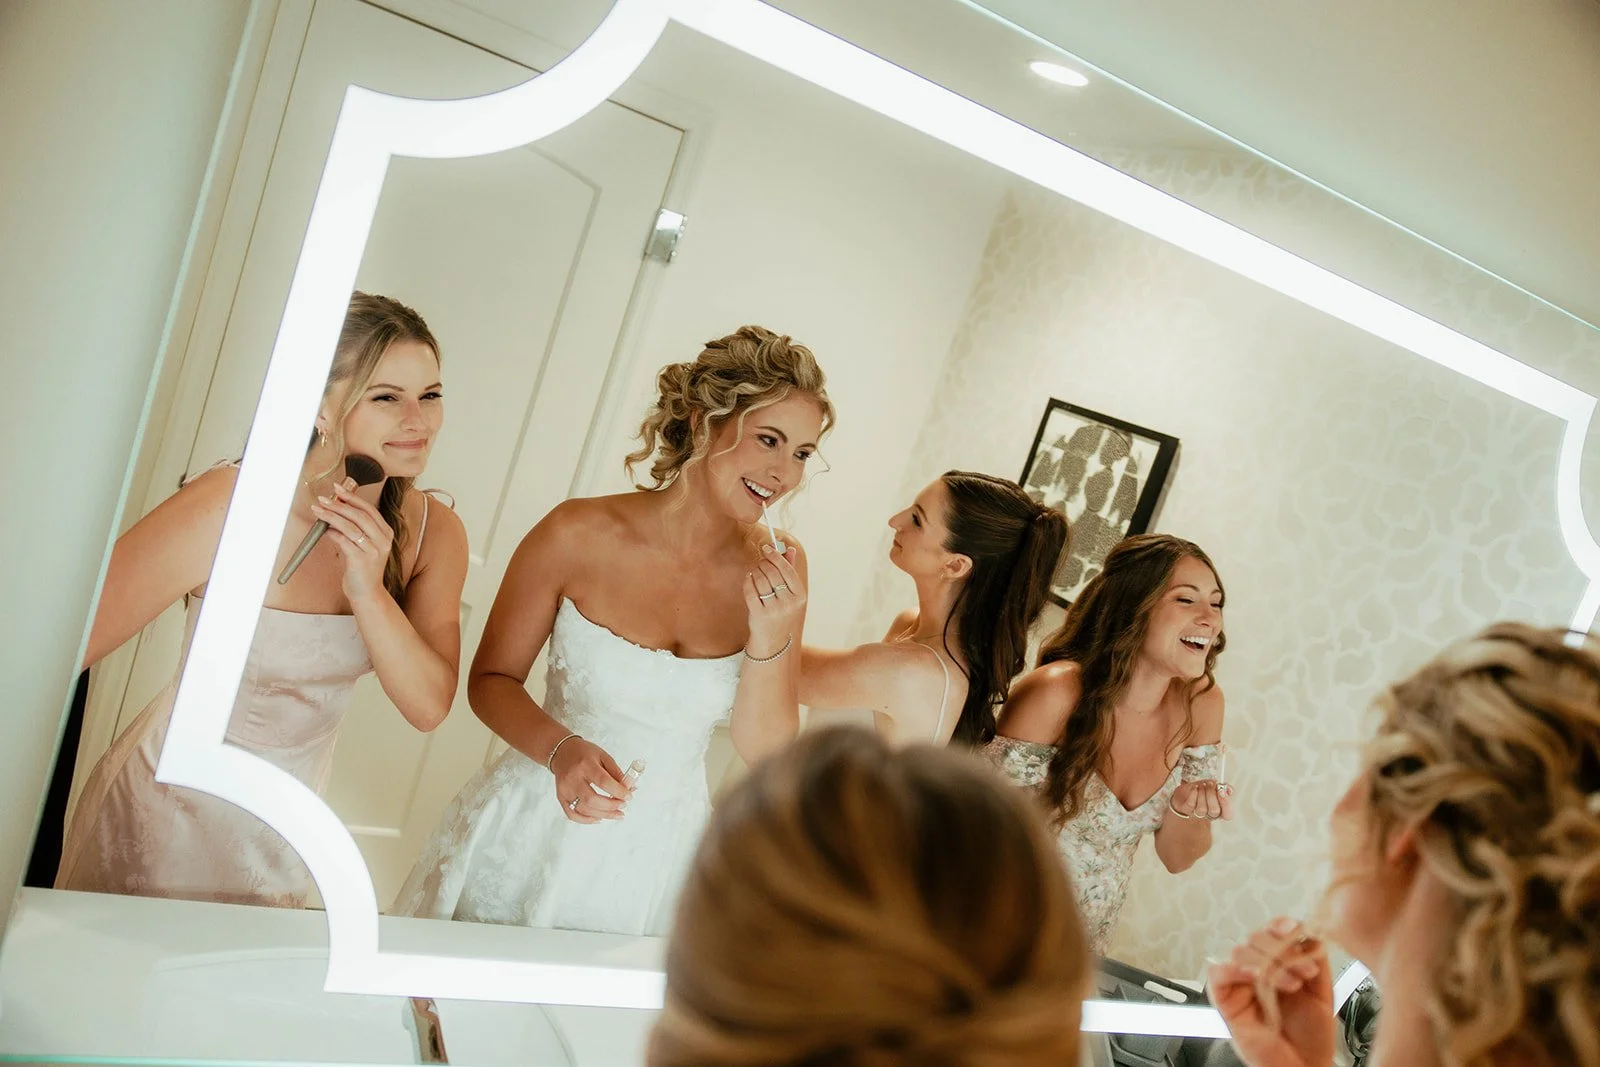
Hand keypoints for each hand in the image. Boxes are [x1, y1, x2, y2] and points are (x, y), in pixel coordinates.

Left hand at [309, 481, 394, 602]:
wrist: (367, 593)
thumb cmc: (363, 567)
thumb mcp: (365, 545)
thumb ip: (356, 528)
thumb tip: (336, 509)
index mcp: (386, 533)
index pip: (369, 509)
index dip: (353, 497)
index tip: (338, 488)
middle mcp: (383, 541)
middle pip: (360, 516)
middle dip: (339, 505)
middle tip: (323, 499)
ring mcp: (373, 551)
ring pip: (351, 527)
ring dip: (332, 516)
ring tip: (318, 510)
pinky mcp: (361, 561)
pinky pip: (344, 542)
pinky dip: (333, 533)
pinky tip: (325, 530)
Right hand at [550, 737, 632, 823]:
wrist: (562, 752)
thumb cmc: (585, 753)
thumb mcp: (603, 756)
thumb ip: (616, 772)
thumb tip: (630, 787)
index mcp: (586, 765)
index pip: (603, 781)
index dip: (618, 791)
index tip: (629, 796)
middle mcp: (573, 778)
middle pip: (592, 799)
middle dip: (611, 806)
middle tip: (623, 806)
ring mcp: (565, 789)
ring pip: (583, 809)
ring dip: (603, 815)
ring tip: (617, 814)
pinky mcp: (561, 797)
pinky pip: (572, 814)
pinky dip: (586, 820)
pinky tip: (599, 818)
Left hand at [743, 543, 803, 657]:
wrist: (773, 640)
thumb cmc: (783, 611)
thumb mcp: (792, 594)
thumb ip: (791, 570)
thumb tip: (790, 549)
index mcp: (800, 596)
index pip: (787, 570)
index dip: (775, 556)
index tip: (766, 547)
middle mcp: (789, 603)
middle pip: (772, 573)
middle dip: (763, 563)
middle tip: (760, 561)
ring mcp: (774, 610)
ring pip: (760, 580)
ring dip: (755, 571)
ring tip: (755, 571)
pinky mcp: (759, 614)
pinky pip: (750, 590)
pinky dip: (748, 581)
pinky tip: (749, 578)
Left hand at [1170, 778, 1234, 820]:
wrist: (1186, 790)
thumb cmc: (1203, 790)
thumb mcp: (1216, 786)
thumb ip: (1225, 788)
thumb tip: (1229, 790)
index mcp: (1220, 811)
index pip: (1227, 814)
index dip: (1226, 804)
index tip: (1222, 791)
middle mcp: (1210, 815)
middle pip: (1214, 811)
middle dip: (1212, 795)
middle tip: (1210, 784)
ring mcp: (1198, 814)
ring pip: (1202, 809)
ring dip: (1202, 794)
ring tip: (1202, 785)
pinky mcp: (1186, 810)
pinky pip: (1190, 805)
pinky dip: (1193, 795)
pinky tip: (1195, 788)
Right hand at [1206, 917, 1335, 1066]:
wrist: (1304, 1066)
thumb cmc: (1311, 1036)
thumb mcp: (1322, 991)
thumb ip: (1317, 960)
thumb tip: (1312, 933)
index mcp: (1278, 962)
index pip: (1271, 930)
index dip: (1281, 925)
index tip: (1296, 929)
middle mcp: (1256, 969)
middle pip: (1256, 938)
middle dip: (1283, 951)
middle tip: (1304, 971)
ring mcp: (1239, 983)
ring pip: (1240, 952)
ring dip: (1268, 963)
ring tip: (1291, 985)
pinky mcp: (1224, 999)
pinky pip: (1218, 974)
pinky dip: (1235, 970)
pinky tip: (1255, 977)